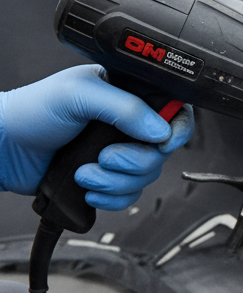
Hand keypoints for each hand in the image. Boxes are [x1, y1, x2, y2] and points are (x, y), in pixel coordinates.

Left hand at [0, 65, 193, 208]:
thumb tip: (161, 130)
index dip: (175, 130)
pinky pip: (129, 195)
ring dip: (116, 181)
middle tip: (107, 157)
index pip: (173, 111)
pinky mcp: (106, 178)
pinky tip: (90, 189)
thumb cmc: (32, 112)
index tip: (162, 143)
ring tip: (85, 172)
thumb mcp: (79, 95)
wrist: (4, 149)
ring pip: (146, 177)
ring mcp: (118, 152)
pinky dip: (112, 197)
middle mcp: (127, 124)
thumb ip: (125, 108)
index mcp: (129, 95)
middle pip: (161, 152)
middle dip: (135, 161)